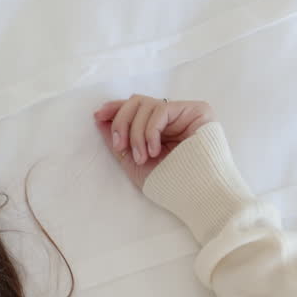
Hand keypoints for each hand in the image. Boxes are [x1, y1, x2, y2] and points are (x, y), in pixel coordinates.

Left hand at [93, 95, 216, 190]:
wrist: (193, 195)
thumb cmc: (166, 182)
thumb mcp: (133, 161)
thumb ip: (118, 140)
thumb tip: (100, 119)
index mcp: (157, 128)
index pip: (135, 108)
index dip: (115, 109)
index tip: (98, 116)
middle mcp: (171, 118)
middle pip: (137, 102)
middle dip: (121, 122)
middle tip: (120, 146)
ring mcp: (184, 113)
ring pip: (146, 104)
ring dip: (136, 133)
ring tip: (142, 157)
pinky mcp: (197, 110)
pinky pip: (161, 110)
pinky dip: (150, 131)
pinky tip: (155, 150)